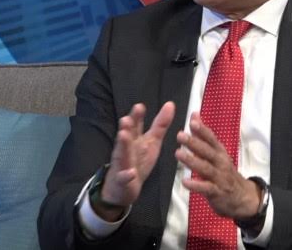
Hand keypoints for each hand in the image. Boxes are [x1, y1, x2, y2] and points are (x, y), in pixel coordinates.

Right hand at [96, 102, 174, 219]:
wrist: (123, 187)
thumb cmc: (138, 160)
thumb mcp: (152, 141)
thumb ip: (160, 124)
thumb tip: (170, 104)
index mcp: (134, 140)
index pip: (135, 126)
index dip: (136, 117)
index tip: (140, 107)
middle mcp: (127, 149)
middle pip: (125, 137)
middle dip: (126, 128)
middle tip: (126, 119)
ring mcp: (123, 164)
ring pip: (121, 154)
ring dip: (122, 145)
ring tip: (123, 136)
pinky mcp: (122, 180)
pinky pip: (123, 177)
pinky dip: (127, 175)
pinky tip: (131, 172)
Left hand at [175, 112, 261, 219]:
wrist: (241, 196)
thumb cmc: (224, 171)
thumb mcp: (216, 152)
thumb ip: (203, 134)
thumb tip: (194, 115)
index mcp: (219, 151)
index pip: (211, 138)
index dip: (202, 130)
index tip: (192, 121)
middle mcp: (220, 162)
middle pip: (207, 151)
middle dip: (194, 143)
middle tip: (180, 135)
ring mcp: (219, 177)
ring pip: (205, 168)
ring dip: (192, 161)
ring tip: (178, 154)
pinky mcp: (216, 192)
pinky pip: (206, 188)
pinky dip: (195, 185)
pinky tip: (185, 182)